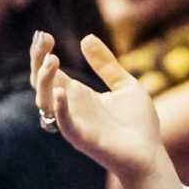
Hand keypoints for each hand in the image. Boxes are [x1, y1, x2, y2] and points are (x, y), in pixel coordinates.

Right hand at [32, 30, 172, 188]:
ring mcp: (74, 123)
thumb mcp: (124, 84)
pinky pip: (65, 124)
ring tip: (52, 59)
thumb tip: (85, 37)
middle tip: (43, 38)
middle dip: (38, 60)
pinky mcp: (83, 139)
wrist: (150, 155)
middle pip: (41, 83)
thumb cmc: (138, 124)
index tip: (43, 34)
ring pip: (45, 101)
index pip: (50, 71)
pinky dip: (60, 109)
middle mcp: (70, 108)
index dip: (42, 53)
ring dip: (45, 80)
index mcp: (78, 95)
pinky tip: (61, 91)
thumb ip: (106, 64)